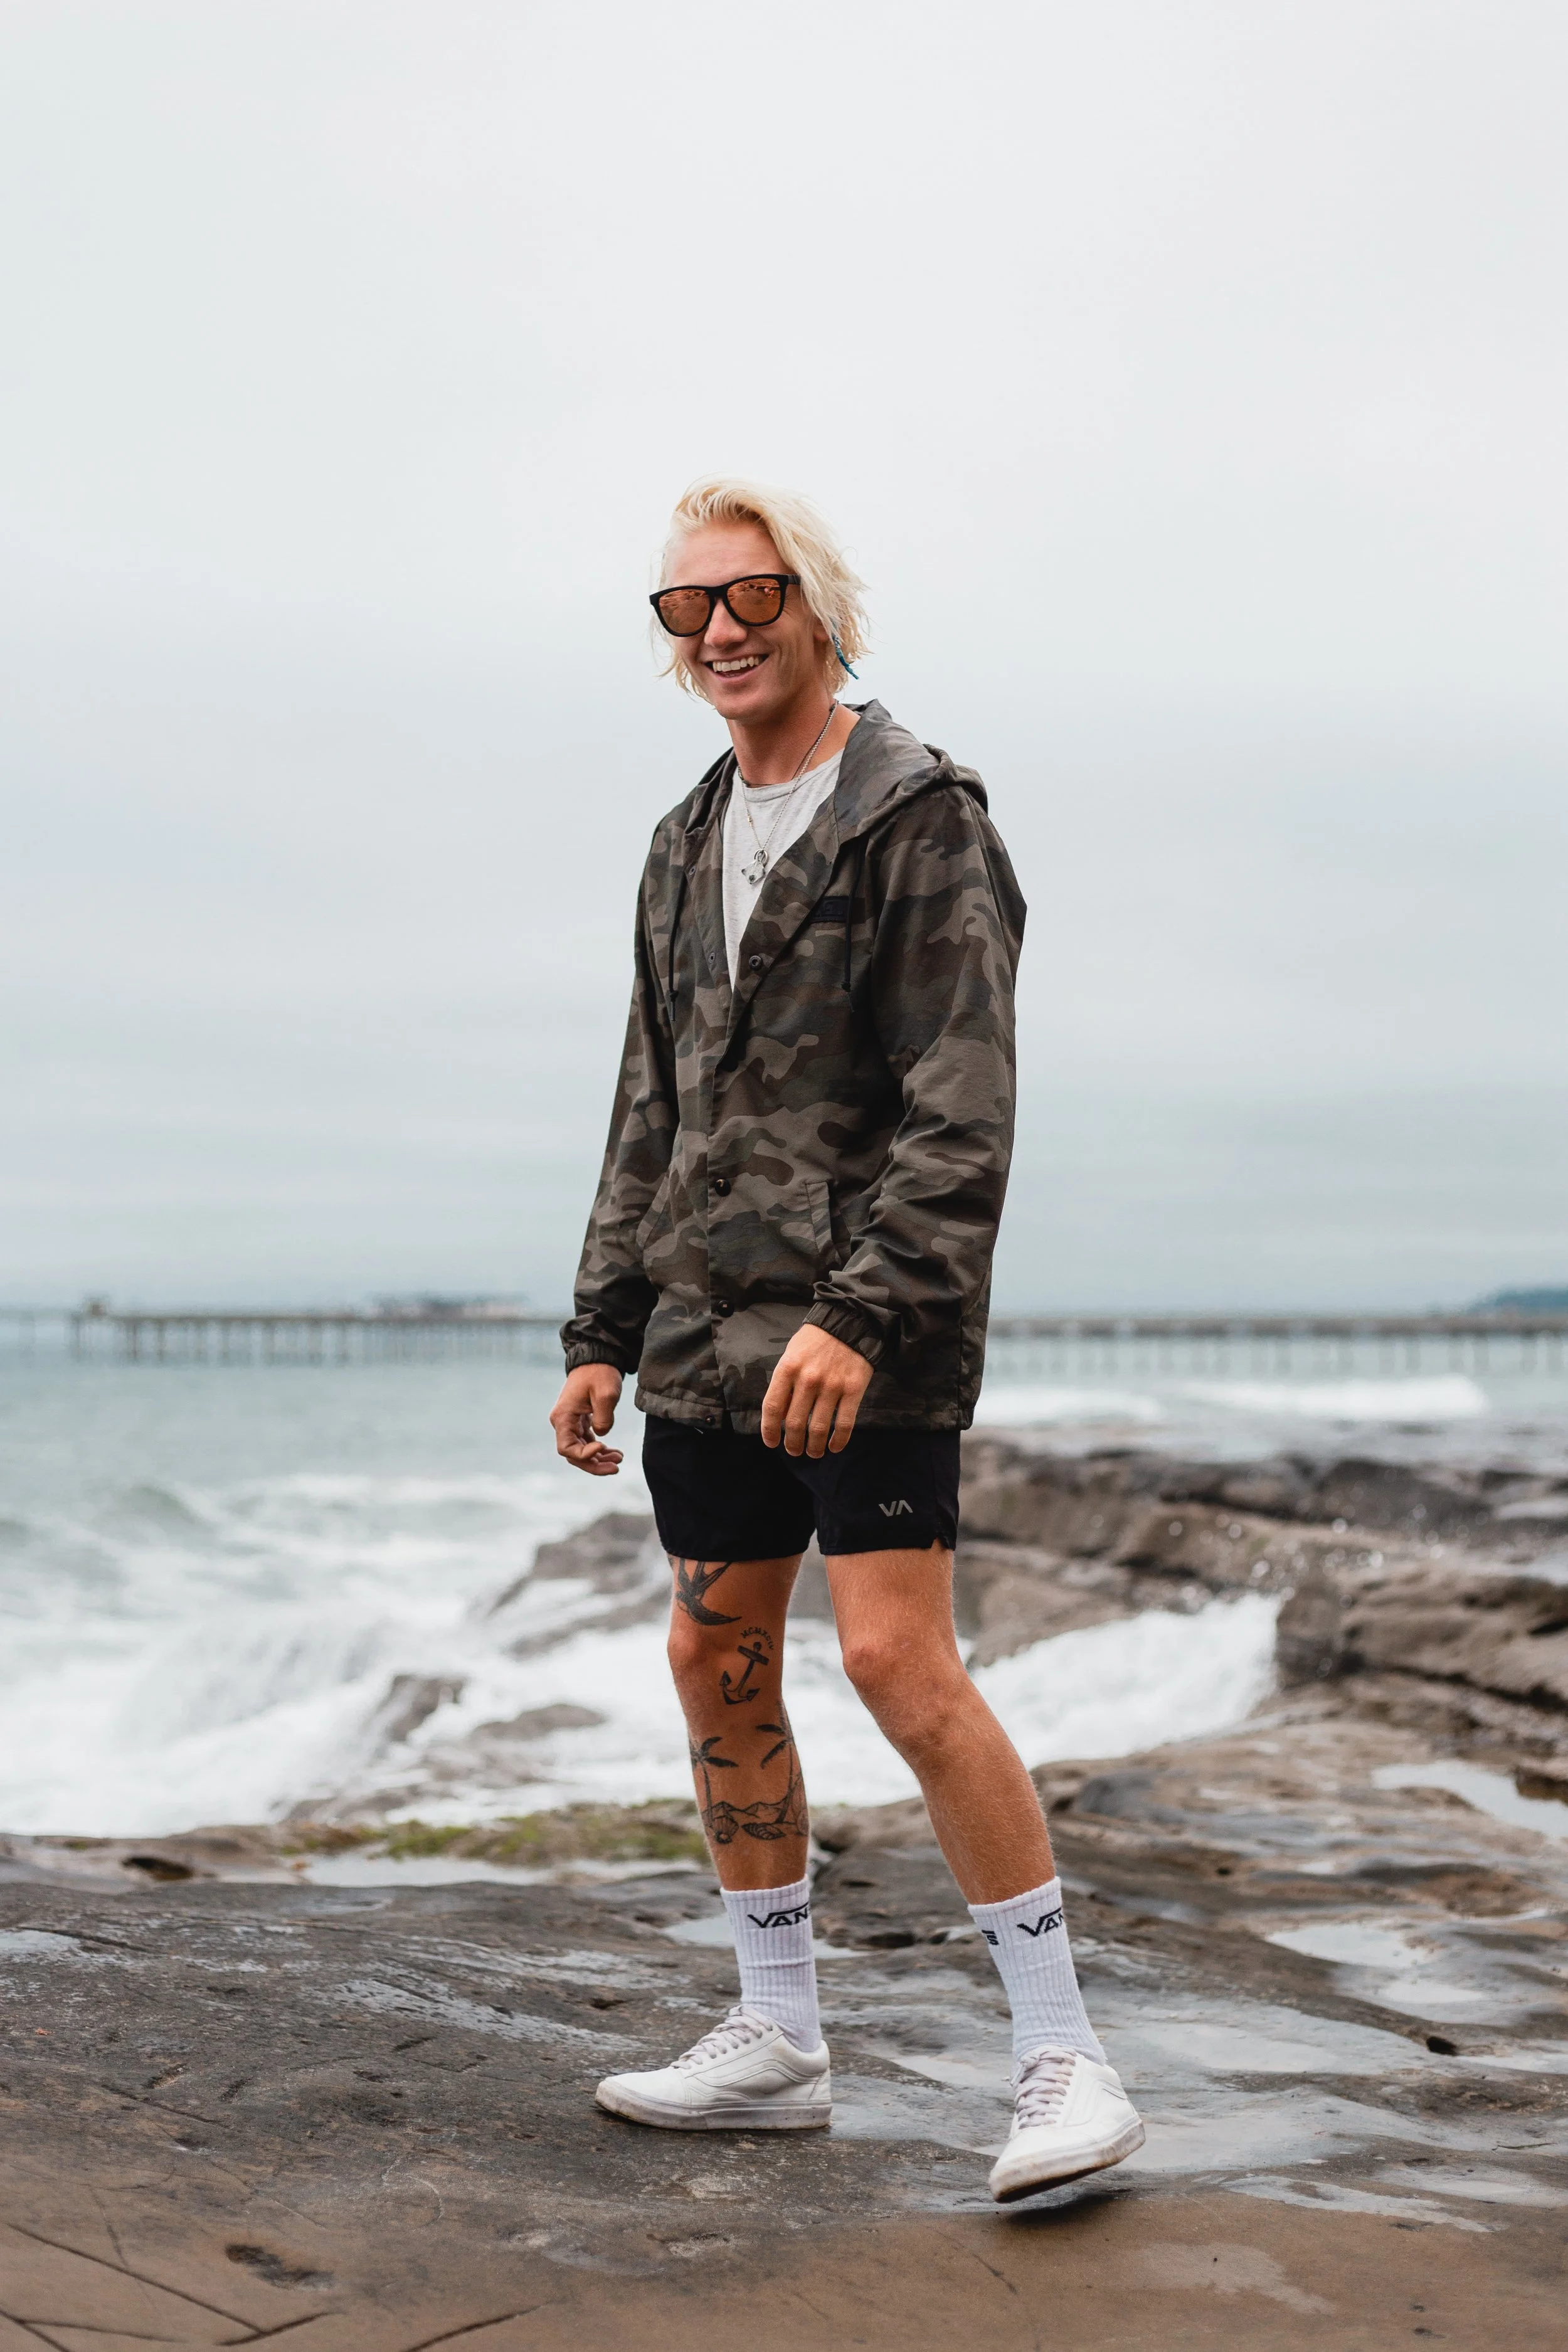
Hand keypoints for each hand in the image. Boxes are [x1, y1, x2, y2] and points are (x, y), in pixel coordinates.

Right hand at [550, 1364, 624, 1474]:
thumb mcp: (606, 1393)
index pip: (566, 1448)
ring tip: (619, 1460)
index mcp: (563, 1416)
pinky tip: (615, 1453)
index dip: (584, 1455)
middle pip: (573, 1454)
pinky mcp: (579, 1422)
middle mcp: (562, 1422)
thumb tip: (601, 1435)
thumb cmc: (600, 1373)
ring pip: (581, 1450)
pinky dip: (599, 1450)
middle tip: (616, 1467)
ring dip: (599, 1459)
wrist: (597, 1359)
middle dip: (594, 1465)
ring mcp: (570, 1423)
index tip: (603, 1447)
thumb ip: (603, 1418)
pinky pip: (586, 1442)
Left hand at [760, 1324, 872, 1457]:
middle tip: (794, 1451)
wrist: (850, 1321)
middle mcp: (808, 1379)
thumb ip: (785, 1383)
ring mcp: (832, 1385)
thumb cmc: (816, 1339)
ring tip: (813, 1453)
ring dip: (814, 1447)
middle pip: (794, 1423)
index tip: (772, 1443)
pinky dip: (838, 1441)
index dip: (769, 1430)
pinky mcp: (854, 1389)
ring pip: (818, 1428)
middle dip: (792, 1443)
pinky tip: (834, 1447)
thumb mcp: (792, 1354)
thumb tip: (779, 1416)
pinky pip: (844, 1423)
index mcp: (788, 1368)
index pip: (772, 1407)